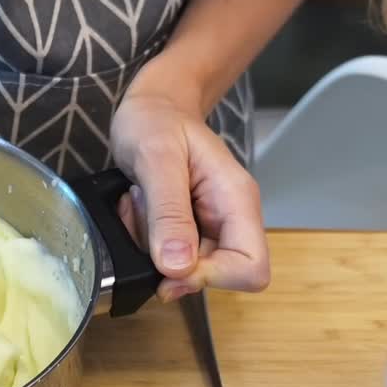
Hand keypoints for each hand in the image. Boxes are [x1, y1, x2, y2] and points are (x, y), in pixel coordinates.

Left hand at [110, 86, 269, 301]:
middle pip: (215, 275)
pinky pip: (165, 257)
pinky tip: (136, 210)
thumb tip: (178, 267)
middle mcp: (229, 220)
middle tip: (143, 216)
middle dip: (168, 259)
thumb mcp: (157, 158)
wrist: (150, 109)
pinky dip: (143, 242)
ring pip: (184, 270)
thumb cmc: (158, 122)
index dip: (210, 277)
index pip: (250, 269)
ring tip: (138, 204)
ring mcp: (208, 228)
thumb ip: (168, 212)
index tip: (169, 262)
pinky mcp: (186, 232)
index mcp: (236, 201)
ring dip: (150, 248)